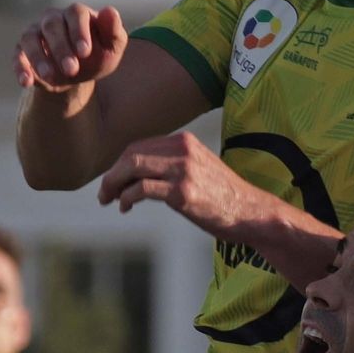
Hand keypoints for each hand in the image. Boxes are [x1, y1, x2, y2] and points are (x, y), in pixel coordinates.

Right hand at [14, 3, 127, 92]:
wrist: (76, 76)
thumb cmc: (96, 56)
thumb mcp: (111, 49)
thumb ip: (114, 32)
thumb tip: (110, 11)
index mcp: (76, 14)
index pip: (76, 14)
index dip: (79, 31)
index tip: (85, 52)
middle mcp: (52, 19)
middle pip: (52, 25)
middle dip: (61, 48)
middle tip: (71, 70)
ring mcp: (35, 33)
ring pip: (30, 38)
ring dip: (39, 57)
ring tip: (50, 77)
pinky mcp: (22, 51)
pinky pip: (17, 55)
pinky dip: (20, 67)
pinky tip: (26, 82)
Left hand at [96, 132, 259, 236]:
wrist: (250, 212)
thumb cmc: (222, 196)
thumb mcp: (198, 169)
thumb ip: (172, 164)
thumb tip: (138, 175)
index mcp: (184, 141)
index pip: (139, 146)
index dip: (119, 164)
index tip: (113, 182)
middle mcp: (182, 150)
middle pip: (131, 155)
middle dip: (111, 175)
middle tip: (104, 194)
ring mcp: (182, 170)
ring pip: (132, 168)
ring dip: (113, 185)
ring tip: (109, 201)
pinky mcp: (182, 192)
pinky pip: (142, 189)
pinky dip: (127, 198)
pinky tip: (125, 207)